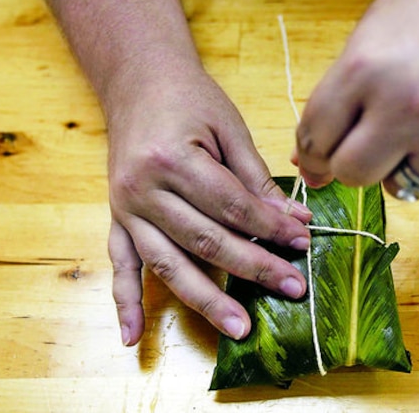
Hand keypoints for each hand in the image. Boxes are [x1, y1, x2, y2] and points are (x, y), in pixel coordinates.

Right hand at [106, 66, 311, 345]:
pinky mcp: (116, 219)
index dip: (270, 228)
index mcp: (172, 159)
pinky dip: (124, 303)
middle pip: (205, 240)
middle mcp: (143, 189)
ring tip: (239, 328)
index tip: (303, 242)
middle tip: (292, 288)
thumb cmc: (188, 98)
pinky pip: (120, 266)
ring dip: (205, 300)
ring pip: (168, 264)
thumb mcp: (228, 127)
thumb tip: (293, 219)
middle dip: (253, 267)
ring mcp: (125, 208)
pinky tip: (132, 338)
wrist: (137, 80)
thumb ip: (256, 178)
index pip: (231, 206)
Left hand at [294, 0, 418, 193]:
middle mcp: (410, 108)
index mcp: (368, 67)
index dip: (314, 154)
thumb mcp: (378, 32)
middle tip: (375, 143)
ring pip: (405, 185)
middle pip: (354, 174)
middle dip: (357, 162)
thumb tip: (311, 164)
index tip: (320, 161)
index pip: (316, 138)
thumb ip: (342, 96)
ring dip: (410, 161)